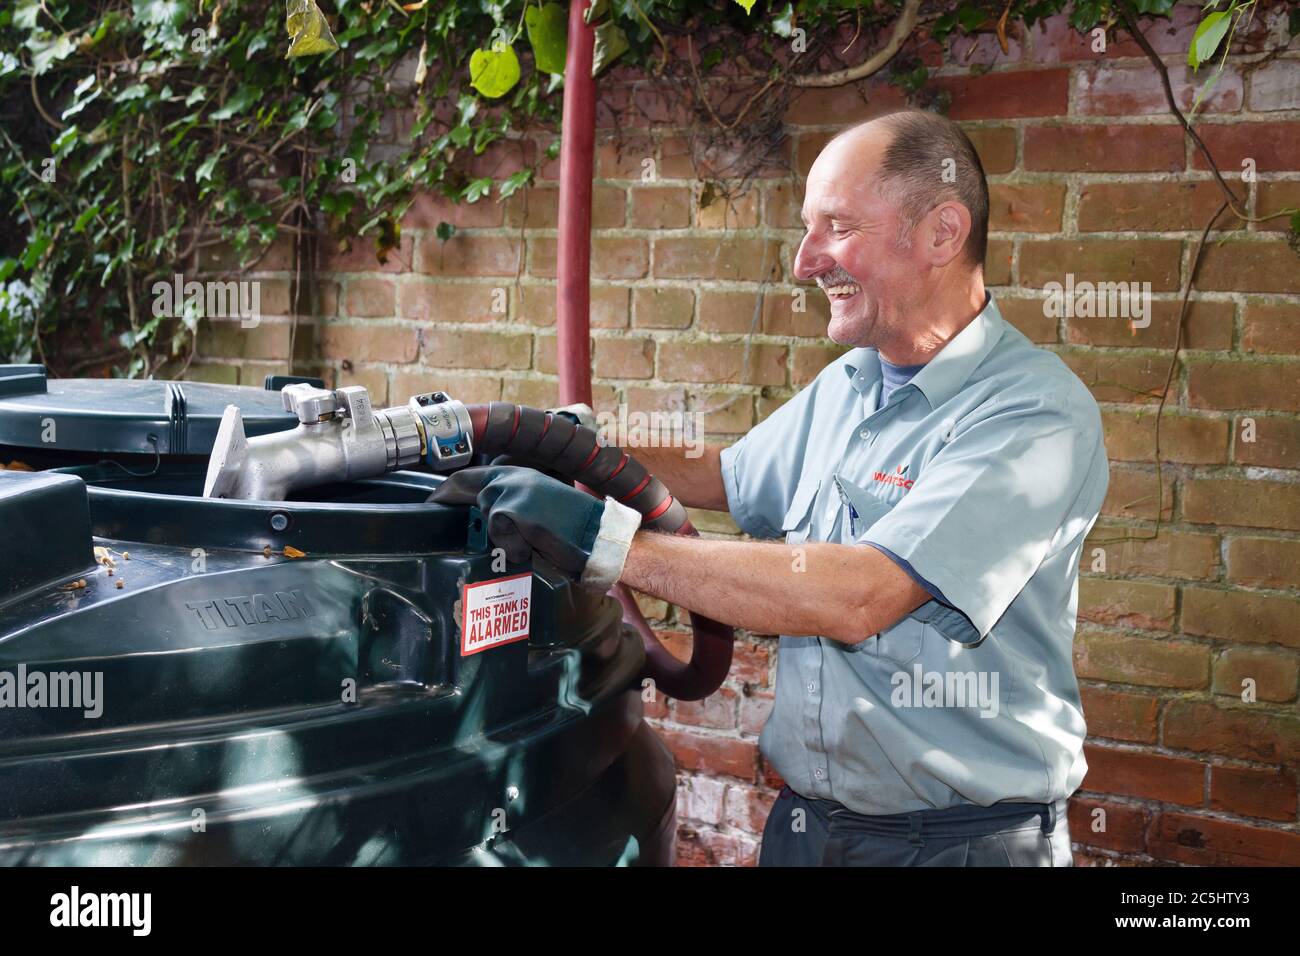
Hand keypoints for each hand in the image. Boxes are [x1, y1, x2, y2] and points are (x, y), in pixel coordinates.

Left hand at [428, 465, 641, 588]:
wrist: (599, 537)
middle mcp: (516, 476)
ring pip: (486, 514)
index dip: (451, 486)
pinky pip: (499, 532)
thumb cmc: (573, 530)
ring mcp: (515, 490)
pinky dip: (514, 546)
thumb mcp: (539, 512)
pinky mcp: (516, 508)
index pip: (475, 474)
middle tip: (433, 507)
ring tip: (530, 542)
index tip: (435, 498)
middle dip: (448, 498)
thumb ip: (512, 509)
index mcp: (521, 475)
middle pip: (467, 484)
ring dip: (502, 536)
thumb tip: (486, 522)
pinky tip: (535, 546)